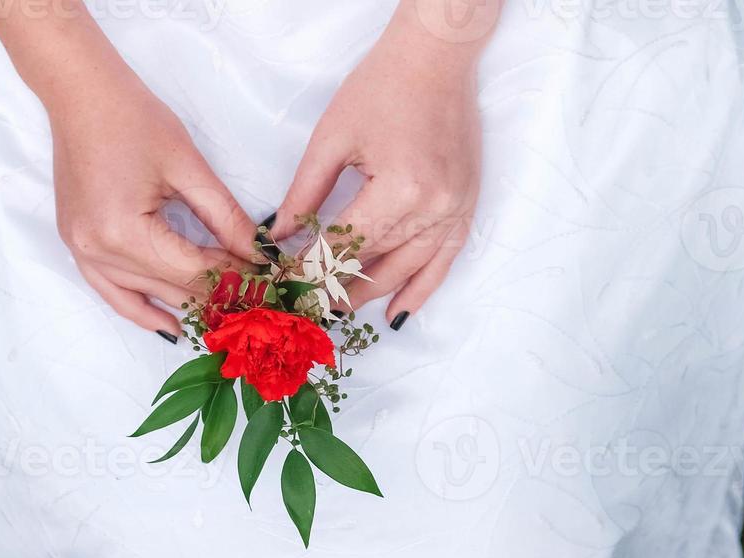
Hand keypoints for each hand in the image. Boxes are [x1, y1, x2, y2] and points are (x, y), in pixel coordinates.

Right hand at [0, 0, 257, 336]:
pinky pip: (110, 291)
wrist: (80, 93)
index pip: (193, 270)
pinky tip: (170, 325)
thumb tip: (260, 254)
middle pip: (171, 288)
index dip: (236, 278)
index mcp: (124, 231)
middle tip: (257, 301)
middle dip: (216, 295)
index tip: (269, 283)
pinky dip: (140, 309)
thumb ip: (225, 217)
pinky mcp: (77, 245)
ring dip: (184, 306)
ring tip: (224, 318)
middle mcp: (98, 251)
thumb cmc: (133, 117)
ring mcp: (82, 252)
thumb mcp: (188, 167)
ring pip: (143, 297)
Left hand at [271, 0, 499, 325]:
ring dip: (372, 295)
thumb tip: (278, 237)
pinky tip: (398, 313)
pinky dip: (421, 290)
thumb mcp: (332, 138)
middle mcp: (432, 209)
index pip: (344, 244)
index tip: (284, 284)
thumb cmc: (382, 86)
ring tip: (340, 313)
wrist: (436, 57)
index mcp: (399, 190)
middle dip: (336, 289)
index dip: (310, 267)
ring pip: (406, 270)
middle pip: (375, 264)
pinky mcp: (465, 207)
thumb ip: (304, 193)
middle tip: (305, 309)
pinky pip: (444, 262)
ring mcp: (454, 211)